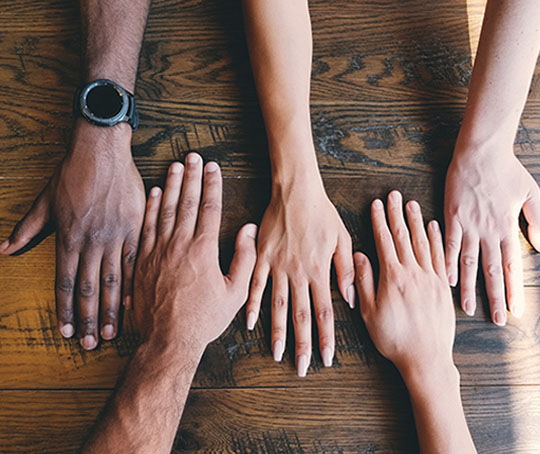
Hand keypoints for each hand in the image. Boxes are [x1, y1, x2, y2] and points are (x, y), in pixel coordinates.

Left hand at [0, 121, 144, 348]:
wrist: (102, 152)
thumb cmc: (72, 174)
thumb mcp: (45, 201)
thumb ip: (28, 228)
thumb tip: (5, 249)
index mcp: (68, 238)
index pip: (65, 283)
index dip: (64, 310)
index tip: (65, 332)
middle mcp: (91, 242)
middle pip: (88, 288)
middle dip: (87, 319)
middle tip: (89, 344)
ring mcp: (115, 237)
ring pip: (112, 281)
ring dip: (110, 309)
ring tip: (109, 332)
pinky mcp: (134, 229)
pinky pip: (135, 262)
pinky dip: (133, 284)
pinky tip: (133, 304)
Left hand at [133, 153, 257, 350]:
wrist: (167, 340)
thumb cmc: (204, 319)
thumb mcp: (235, 293)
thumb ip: (245, 258)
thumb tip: (247, 229)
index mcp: (203, 250)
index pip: (209, 208)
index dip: (212, 185)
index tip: (214, 167)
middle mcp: (179, 245)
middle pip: (186, 202)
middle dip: (191, 176)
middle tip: (194, 157)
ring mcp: (158, 251)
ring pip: (165, 209)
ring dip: (171, 185)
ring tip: (175, 166)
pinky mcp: (143, 260)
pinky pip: (146, 226)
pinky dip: (151, 207)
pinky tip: (154, 193)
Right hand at [246, 175, 354, 376]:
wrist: (296, 191)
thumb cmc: (322, 213)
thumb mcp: (342, 238)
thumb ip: (345, 270)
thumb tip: (350, 298)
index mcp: (319, 270)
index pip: (324, 312)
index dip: (326, 337)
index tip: (326, 358)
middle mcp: (298, 273)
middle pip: (300, 315)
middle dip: (302, 344)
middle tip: (302, 368)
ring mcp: (277, 266)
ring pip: (277, 306)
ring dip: (277, 332)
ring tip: (278, 353)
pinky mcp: (262, 257)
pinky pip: (255, 285)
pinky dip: (253, 305)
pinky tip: (250, 323)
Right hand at [354, 191, 454, 376]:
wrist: (426, 358)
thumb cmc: (394, 338)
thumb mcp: (369, 312)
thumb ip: (364, 282)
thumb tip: (359, 256)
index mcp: (393, 277)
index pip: (385, 241)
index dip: (379, 221)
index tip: (377, 204)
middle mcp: (413, 273)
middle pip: (404, 236)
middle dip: (397, 214)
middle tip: (394, 195)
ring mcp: (430, 278)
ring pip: (423, 242)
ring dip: (416, 221)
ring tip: (412, 204)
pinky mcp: (442, 287)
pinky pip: (440, 257)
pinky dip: (437, 239)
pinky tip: (433, 227)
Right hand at [444, 146, 539, 324]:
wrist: (480, 152)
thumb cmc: (506, 170)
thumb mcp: (532, 192)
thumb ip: (538, 219)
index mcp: (506, 227)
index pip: (512, 265)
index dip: (513, 289)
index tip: (515, 310)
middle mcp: (488, 231)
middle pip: (491, 270)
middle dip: (494, 296)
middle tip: (496, 320)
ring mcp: (468, 225)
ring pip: (468, 262)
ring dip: (468, 287)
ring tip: (467, 308)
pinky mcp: (451, 217)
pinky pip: (448, 244)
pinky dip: (447, 263)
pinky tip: (447, 279)